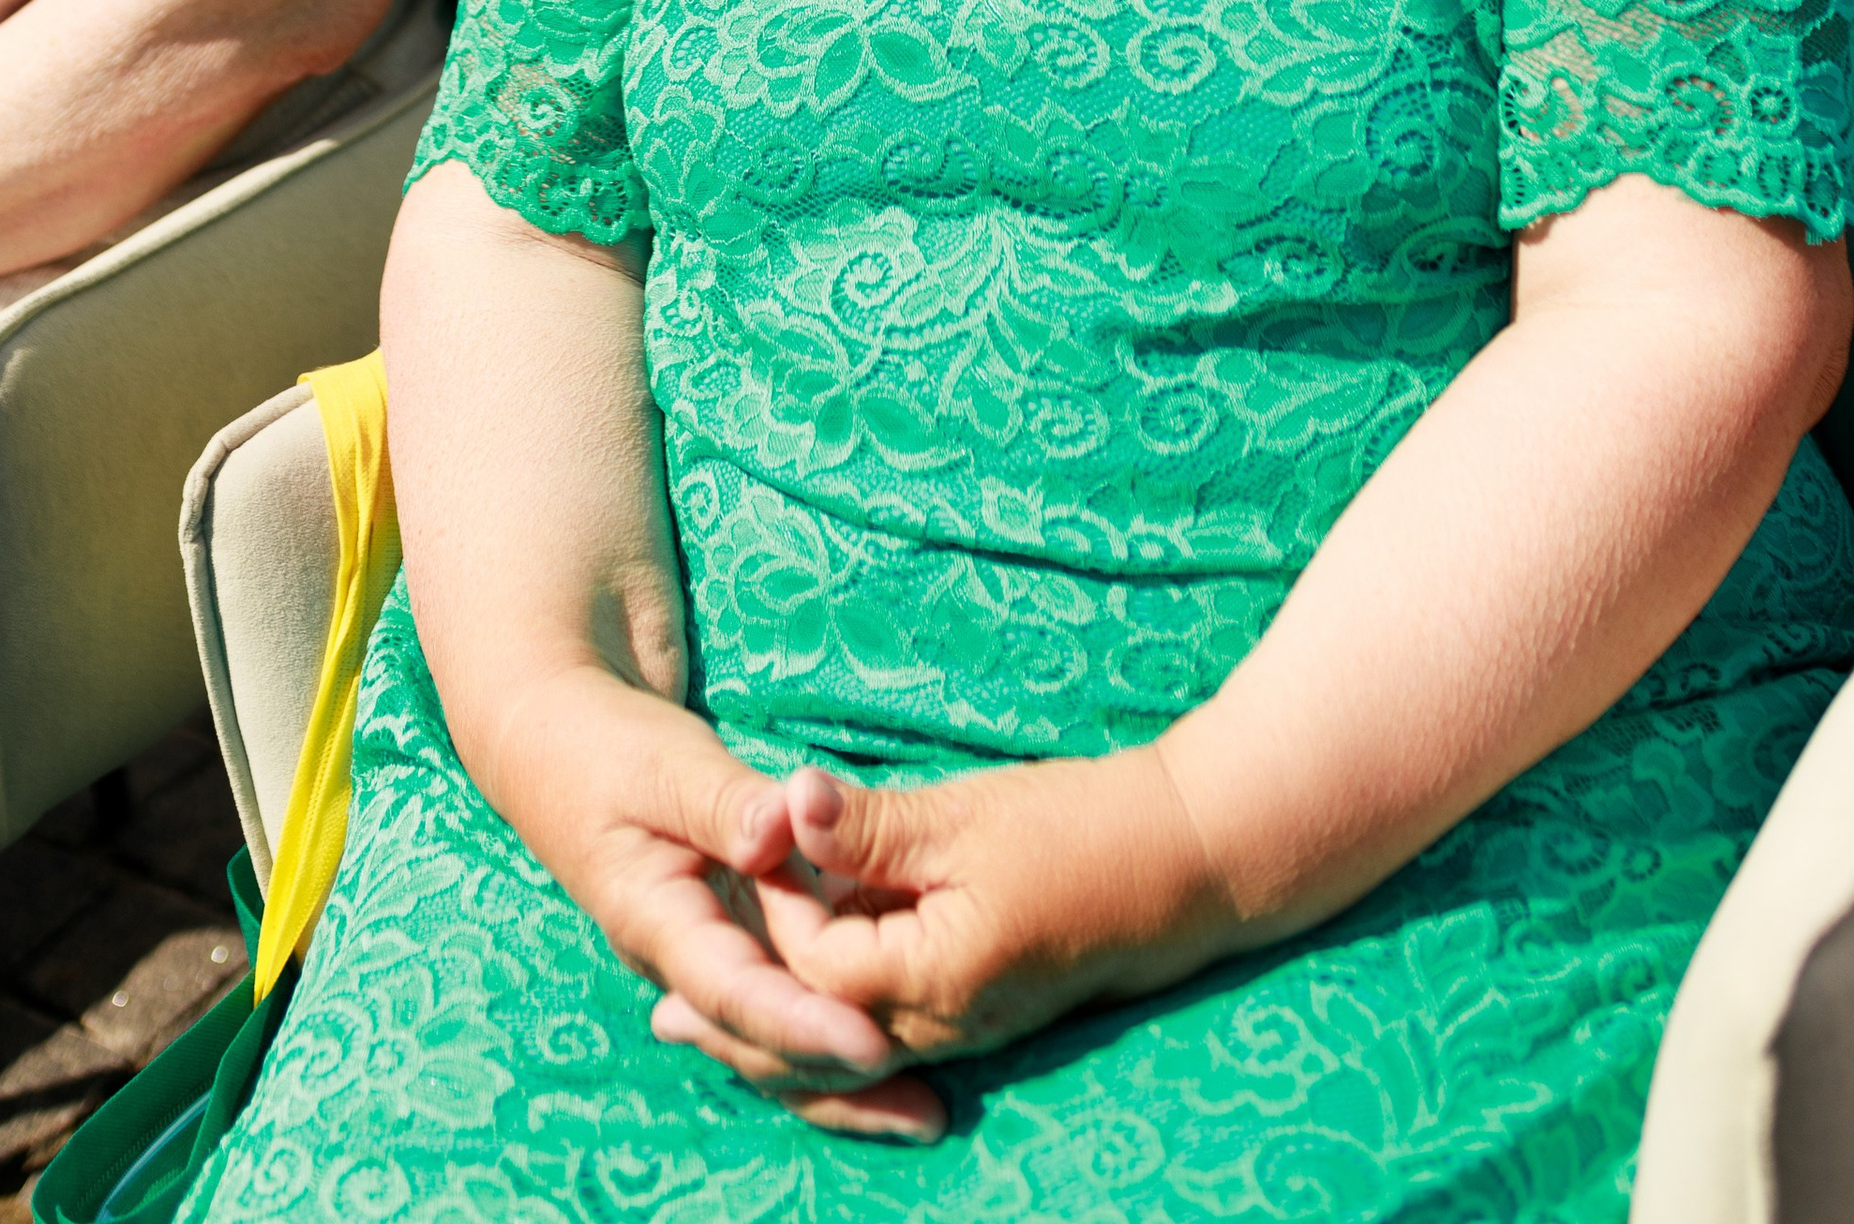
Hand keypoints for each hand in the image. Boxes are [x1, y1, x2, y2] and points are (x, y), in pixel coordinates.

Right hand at [487, 668, 944, 1142]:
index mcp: (656, 921)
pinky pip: (784, 996)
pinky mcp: (735, 934)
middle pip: (760, 1040)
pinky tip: (897, 1046)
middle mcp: (685, 957)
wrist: (559, 740)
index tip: (873, 1043)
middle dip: (837, 1076)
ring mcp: (710, 951)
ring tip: (925, 1113)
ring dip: (843, 1071)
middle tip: (925, 1111)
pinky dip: (833, 1022)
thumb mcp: (662, 764)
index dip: (803, 1023)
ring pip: (775, 1035)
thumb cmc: (608, 747)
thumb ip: (722, 802)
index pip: (734, 991)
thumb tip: (779, 835)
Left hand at [681, 750, 1228, 1082]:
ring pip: (848, 1050)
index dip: (773, 905)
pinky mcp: (980, 1008)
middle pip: (817, 1042)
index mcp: (935, 978)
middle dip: (741, 1027)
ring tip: (702, 1028)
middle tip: (662, 1017)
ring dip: (777, 1035)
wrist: (1190, 861)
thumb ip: (869, 826)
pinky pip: (885, 1034)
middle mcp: (945, 1024)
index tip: (740, 850)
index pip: (815, 962)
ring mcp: (965, 1026)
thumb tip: (784, 804)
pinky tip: (804, 997)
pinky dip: (832, 1023)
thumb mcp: (965, 816)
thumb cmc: (1081, 829)